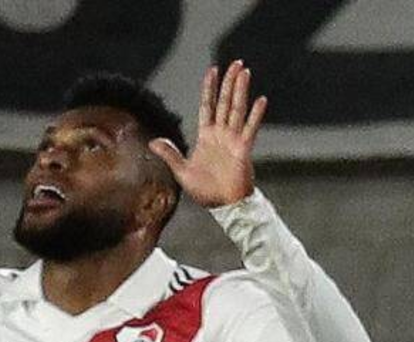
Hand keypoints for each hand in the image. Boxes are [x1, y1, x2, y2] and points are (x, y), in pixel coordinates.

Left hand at [148, 61, 267, 207]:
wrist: (223, 206)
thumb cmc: (205, 191)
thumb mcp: (182, 171)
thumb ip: (170, 154)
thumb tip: (152, 141)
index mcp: (206, 136)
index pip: (208, 106)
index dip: (209, 88)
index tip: (212, 70)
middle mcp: (221, 134)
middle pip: (225, 102)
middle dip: (229, 82)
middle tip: (236, 63)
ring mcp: (233, 140)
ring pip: (237, 109)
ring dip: (241, 90)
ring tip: (245, 72)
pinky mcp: (243, 149)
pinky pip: (250, 128)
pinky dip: (255, 115)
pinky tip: (261, 100)